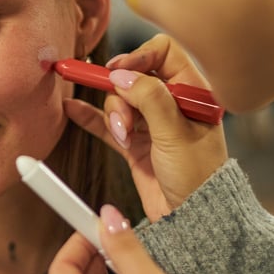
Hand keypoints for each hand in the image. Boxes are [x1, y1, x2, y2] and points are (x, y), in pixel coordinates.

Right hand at [65, 34, 227, 220]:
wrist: (192, 220)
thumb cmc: (199, 178)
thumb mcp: (176, 133)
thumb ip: (150, 98)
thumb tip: (122, 74)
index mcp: (193, 93)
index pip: (164, 53)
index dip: (139, 58)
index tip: (120, 72)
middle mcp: (173, 104)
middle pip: (135, 77)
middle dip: (122, 94)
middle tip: (124, 117)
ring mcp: (153, 123)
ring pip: (120, 100)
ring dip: (114, 115)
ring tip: (123, 135)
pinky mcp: (136, 143)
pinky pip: (108, 124)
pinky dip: (91, 116)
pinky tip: (74, 109)